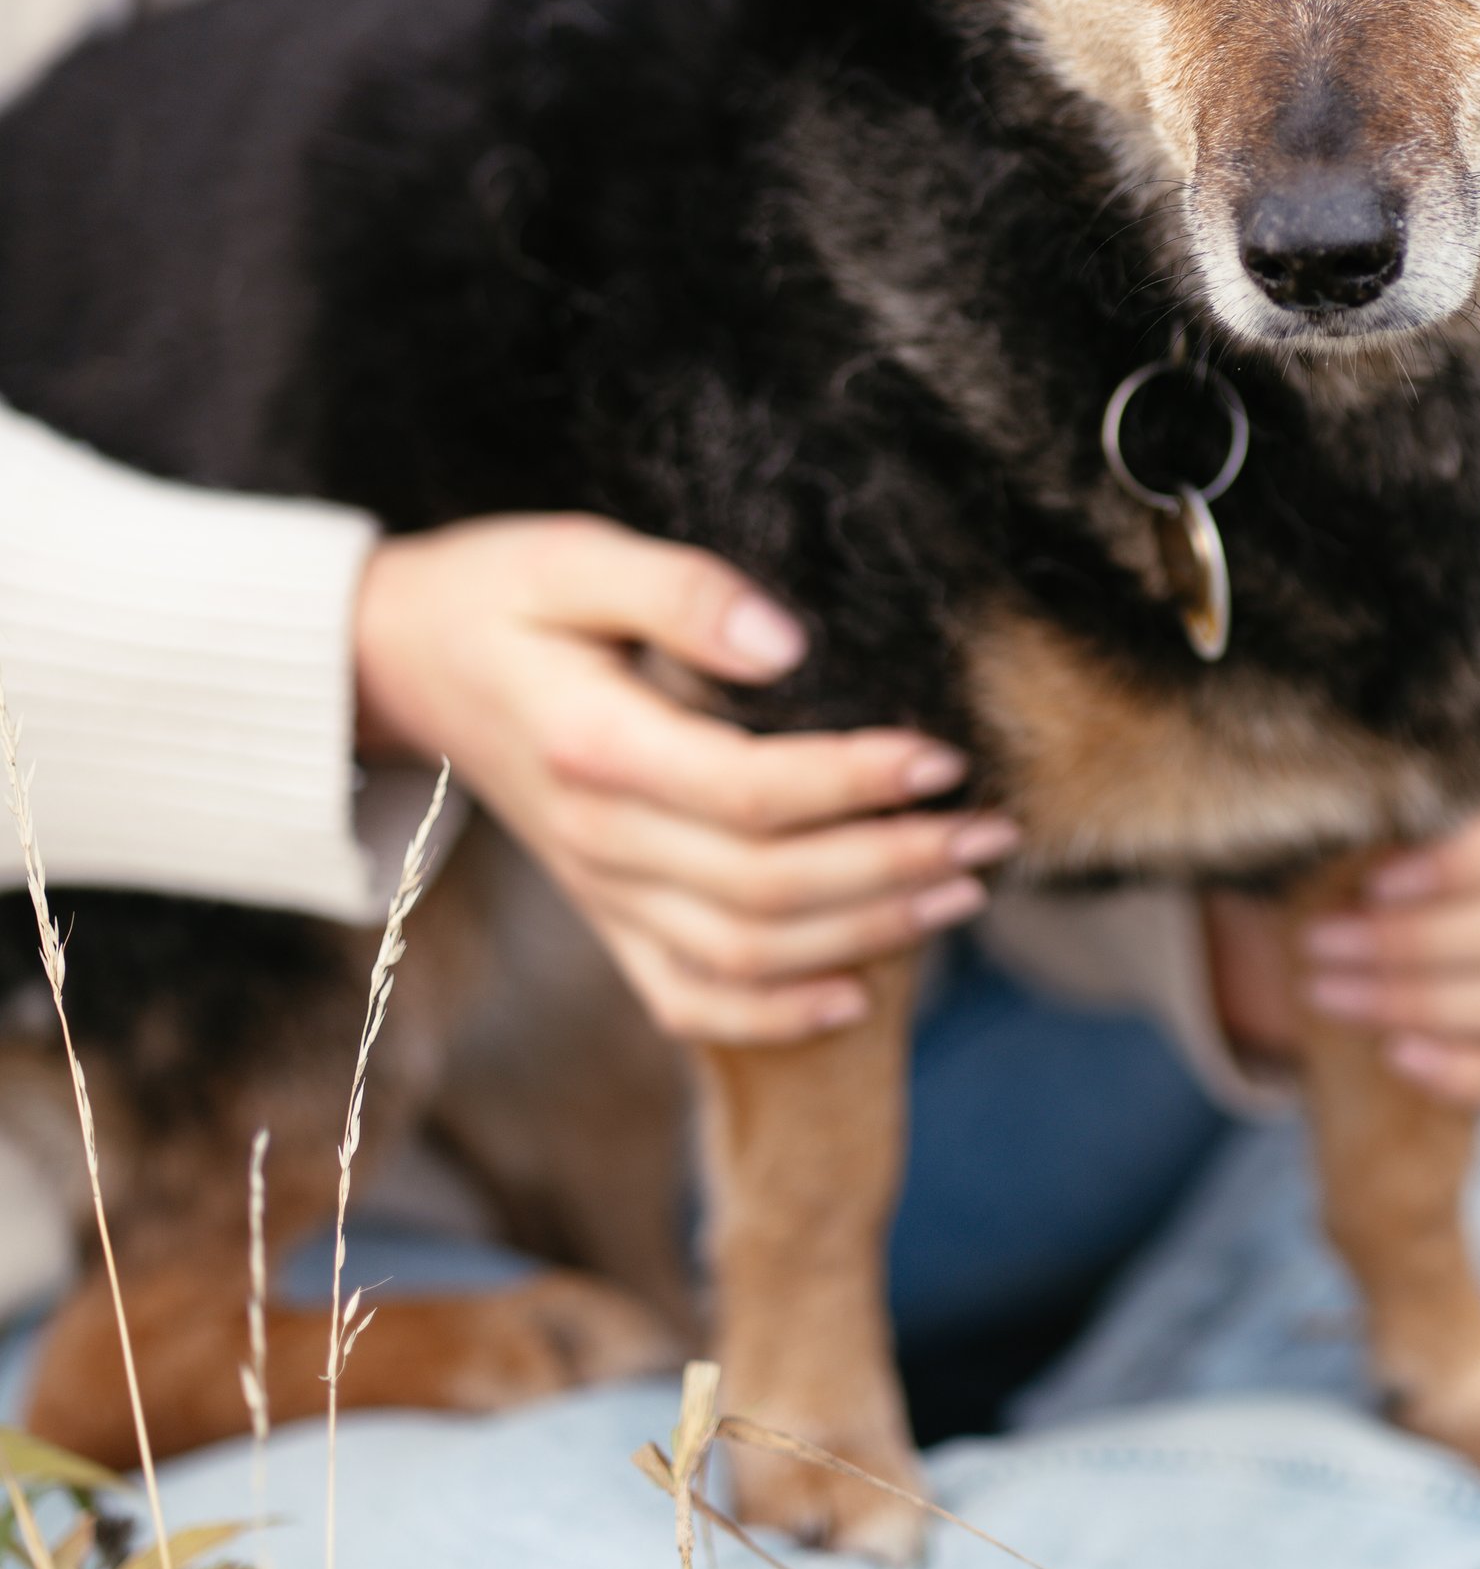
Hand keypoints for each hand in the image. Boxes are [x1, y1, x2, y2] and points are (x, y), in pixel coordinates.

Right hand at [354, 514, 1016, 1043]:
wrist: (397, 659)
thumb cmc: (498, 592)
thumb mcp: (576, 556)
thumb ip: (681, 591)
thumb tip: (790, 641)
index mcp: (594, 746)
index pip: (747, 791)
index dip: (855, 783)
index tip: (945, 757)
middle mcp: (596, 839)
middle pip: (763, 887)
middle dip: (892, 866)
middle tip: (992, 831)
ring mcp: (598, 889)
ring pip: (742, 954)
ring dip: (863, 934)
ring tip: (961, 892)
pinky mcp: (603, 913)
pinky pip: (685, 997)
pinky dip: (772, 1013)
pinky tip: (855, 993)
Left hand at [1204, 774, 1479, 1108]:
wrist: (1311, 956)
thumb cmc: (1325, 872)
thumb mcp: (1328, 837)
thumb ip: (1358, 813)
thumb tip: (1357, 805)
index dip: (1470, 861)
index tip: (1375, 884)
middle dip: (1416, 941)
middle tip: (1318, 942)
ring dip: (1421, 1001)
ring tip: (1324, 990)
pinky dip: (1466, 1068)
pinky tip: (1395, 1056)